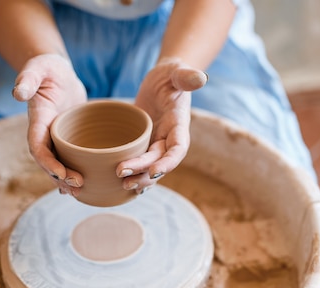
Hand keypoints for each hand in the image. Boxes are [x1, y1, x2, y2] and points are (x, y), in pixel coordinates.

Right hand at [12, 53, 87, 195]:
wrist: (57, 71)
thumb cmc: (47, 68)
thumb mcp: (38, 68)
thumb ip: (27, 78)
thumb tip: (17, 93)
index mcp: (37, 121)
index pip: (38, 147)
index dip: (48, 162)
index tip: (62, 173)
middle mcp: (44, 133)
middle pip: (48, 162)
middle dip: (60, 177)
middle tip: (78, 186)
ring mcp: (56, 137)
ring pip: (58, 164)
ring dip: (66, 180)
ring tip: (80, 192)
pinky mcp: (68, 138)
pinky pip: (69, 159)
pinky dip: (72, 172)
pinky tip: (83, 186)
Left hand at [120, 59, 207, 193]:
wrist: (162, 79)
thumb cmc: (170, 75)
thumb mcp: (177, 72)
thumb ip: (186, 76)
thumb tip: (200, 78)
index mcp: (179, 126)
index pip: (177, 149)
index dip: (167, 163)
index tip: (153, 171)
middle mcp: (169, 139)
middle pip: (158, 162)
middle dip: (143, 172)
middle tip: (121, 174)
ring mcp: (156, 143)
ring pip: (149, 167)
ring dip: (138, 178)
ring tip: (122, 184)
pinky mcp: (143, 143)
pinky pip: (140, 163)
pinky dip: (133, 174)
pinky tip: (118, 184)